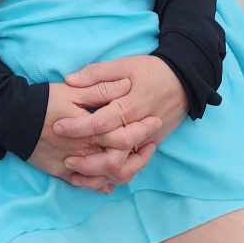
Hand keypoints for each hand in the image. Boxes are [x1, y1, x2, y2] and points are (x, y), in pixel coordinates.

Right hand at [28, 82, 160, 190]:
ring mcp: (73, 166)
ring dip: (125, 171)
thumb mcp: (73, 90)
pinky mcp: (62, 174)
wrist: (11, 119)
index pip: (124, 137)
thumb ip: (101, 89)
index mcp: (89, 130)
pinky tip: (111, 180)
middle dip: (140, 155)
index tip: (154, 122)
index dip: (142, 131)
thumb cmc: (44, 102)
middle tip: (150, 143)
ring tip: (135, 160)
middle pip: (120, 161)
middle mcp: (84, 152)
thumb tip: (126, 86)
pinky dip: (102, 184)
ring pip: (107, 177)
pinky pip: (87, 185)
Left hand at [53, 56, 187, 183]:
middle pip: (114, 155)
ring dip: (100, 175)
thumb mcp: (125, 64)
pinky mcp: (151, 147)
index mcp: (131, 106)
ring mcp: (147, 141)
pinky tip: (95, 177)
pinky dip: (113, 177)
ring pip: (124, 169)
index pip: (101, 122)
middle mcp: (139, 128)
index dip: (78, 127)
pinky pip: (132, 168)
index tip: (58, 127)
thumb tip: (70, 79)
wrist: (185, 81)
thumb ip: (97, 73)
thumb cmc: (152, 71)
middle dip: (88, 162)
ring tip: (77, 174)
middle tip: (66, 159)